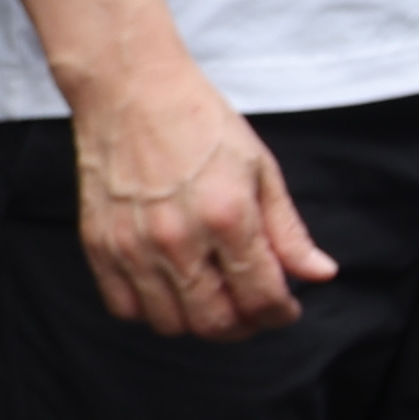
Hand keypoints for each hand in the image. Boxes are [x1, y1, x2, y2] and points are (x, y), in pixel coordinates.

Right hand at [67, 55, 328, 338]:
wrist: (132, 93)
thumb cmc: (201, 124)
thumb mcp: (262, 171)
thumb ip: (289, 231)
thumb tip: (319, 274)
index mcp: (227, 217)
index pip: (262, 297)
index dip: (281, 314)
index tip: (288, 308)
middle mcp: (177, 239)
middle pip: (216, 323)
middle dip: (246, 327)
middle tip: (256, 310)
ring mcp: (132, 246)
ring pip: (170, 323)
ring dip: (201, 323)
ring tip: (218, 300)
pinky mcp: (99, 246)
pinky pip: (124, 307)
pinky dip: (152, 312)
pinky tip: (173, 290)